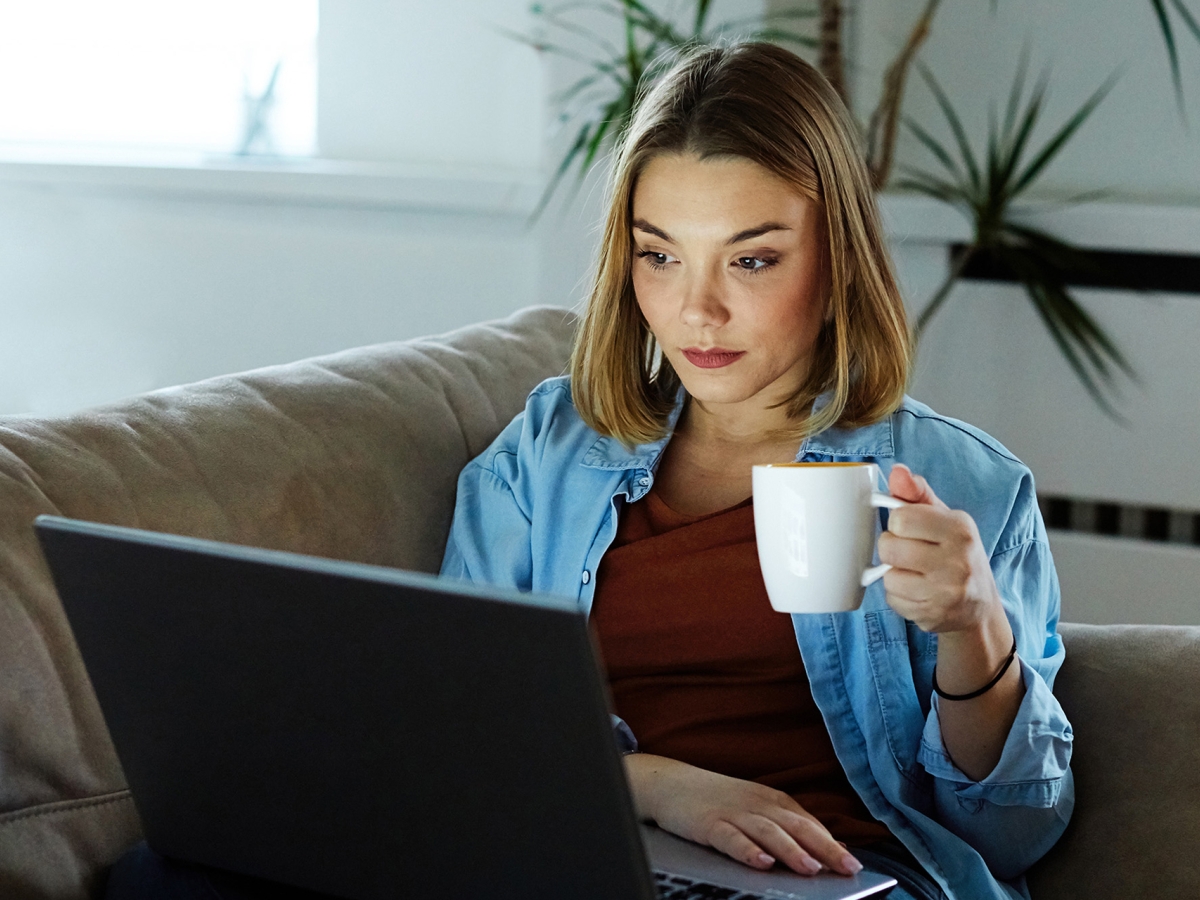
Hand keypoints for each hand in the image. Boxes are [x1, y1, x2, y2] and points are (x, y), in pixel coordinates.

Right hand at [624, 753, 862, 875]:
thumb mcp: (756, 807)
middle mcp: (757, 804)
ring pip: (767, 831)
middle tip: (847, 867)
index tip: (853, 864)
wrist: (669, 782)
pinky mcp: (708, 823)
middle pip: (795, 825)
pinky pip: (730, 838)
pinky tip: (761, 862)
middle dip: (824, 847)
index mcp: (772, 800)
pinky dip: (747, 850)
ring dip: (790, 849)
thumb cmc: (717, 800)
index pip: (808, 823)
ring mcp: (732, 813)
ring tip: (810, 868)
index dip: (831, 843)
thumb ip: (789, 826)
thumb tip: (829, 848)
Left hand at [877, 463, 1002, 633]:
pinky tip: (918, 592)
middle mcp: (957, 560)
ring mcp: (946, 592)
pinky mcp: (933, 616)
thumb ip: (917, 495)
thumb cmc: (955, 553)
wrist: (979, 606)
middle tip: (909, 552)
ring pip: (888, 576)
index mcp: (959, 528)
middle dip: (892, 548)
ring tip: (915, 573)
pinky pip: (893, 600)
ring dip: (894, 574)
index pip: (901, 518)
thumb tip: (897, 471)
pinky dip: (899, 596)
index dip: (898, 523)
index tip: (909, 529)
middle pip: (889, 547)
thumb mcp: (944, 519)